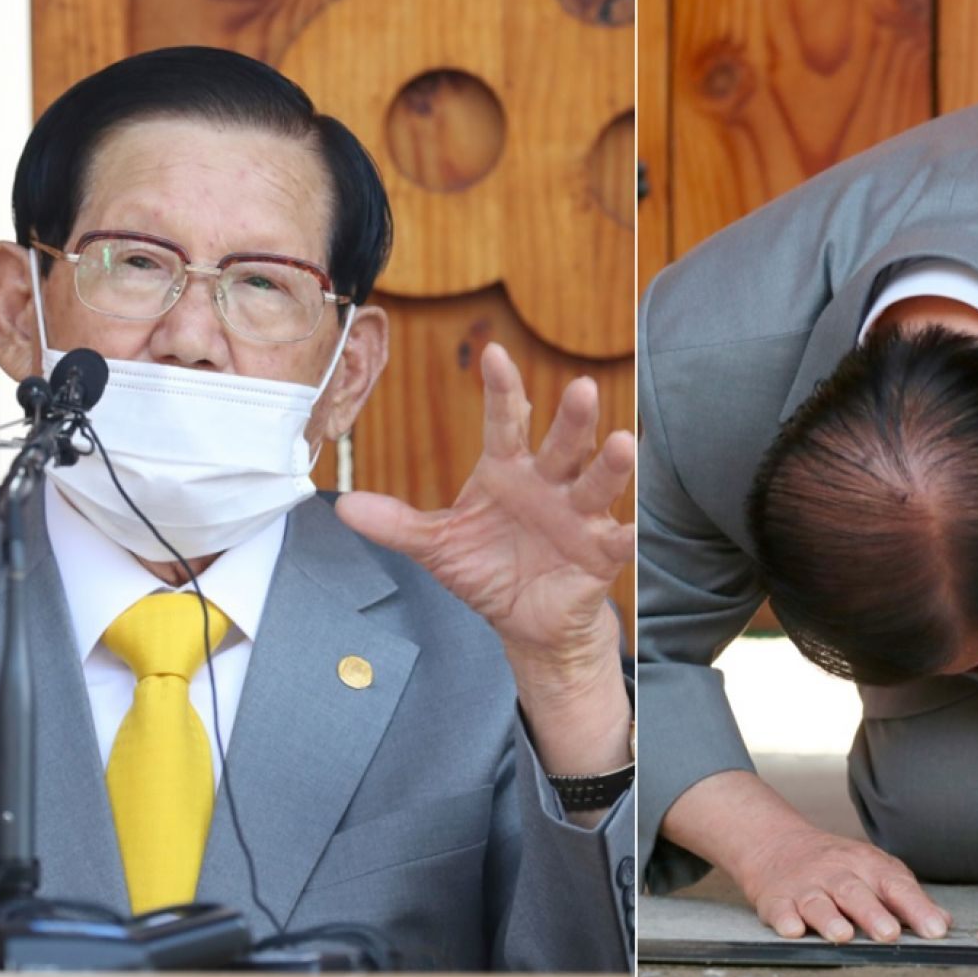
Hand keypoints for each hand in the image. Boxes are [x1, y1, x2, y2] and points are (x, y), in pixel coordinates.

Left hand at [335, 344, 633, 776]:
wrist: (526, 622)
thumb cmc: (487, 569)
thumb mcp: (438, 546)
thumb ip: (397, 524)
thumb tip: (344, 506)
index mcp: (509, 471)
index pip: (506, 422)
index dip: (502, 389)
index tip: (493, 354)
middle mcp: (549, 484)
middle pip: (563, 443)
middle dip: (572, 418)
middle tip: (580, 387)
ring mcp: (579, 516)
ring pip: (596, 483)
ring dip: (610, 465)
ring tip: (621, 443)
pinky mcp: (601, 554)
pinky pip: (619, 540)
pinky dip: (629, 533)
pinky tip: (633, 528)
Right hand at [736, 821, 950, 943]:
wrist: (778, 843)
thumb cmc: (836, 865)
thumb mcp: (873, 870)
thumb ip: (906, 896)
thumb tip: (943, 921)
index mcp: (866, 865)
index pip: (895, 885)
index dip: (916, 908)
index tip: (935, 930)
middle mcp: (836, 873)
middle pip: (855, 892)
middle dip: (872, 913)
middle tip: (890, 933)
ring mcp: (804, 885)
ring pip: (818, 902)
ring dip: (829, 919)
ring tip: (843, 935)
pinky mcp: (776, 899)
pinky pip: (780, 909)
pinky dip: (785, 919)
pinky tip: (793, 929)